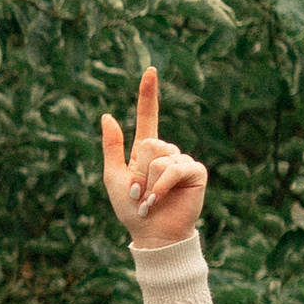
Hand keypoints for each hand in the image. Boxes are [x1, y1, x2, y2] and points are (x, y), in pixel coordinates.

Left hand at [100, 66, 206, 251]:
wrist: (150, 233)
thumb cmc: (130, 209)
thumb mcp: (113, 176)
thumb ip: (112, 146)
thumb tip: (107, 115)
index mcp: (146, 150)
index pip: (149, 116)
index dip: (148, 94)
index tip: (150, 70)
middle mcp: (166, 152)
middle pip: (149, 143)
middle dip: (139, 171)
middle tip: (140, 192)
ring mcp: (182, 161)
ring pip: (159, 156)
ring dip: (148, 183)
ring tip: (150, 198)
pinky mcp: (195, 172)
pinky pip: (174, 168)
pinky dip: (161, 186)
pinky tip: (159, 200)